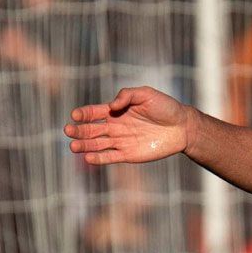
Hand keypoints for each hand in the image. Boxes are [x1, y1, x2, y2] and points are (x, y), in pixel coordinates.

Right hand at [65, 86, 195, 164]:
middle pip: (91, 130)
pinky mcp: (129, 154)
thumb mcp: (146, 94)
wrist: (183, 126)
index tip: (75, 115)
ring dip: (84, 145)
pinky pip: (110, 157)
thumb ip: (127, 96)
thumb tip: (111, 106)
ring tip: (73, 146)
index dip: (83, 114)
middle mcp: (115, 126)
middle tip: (68, 131)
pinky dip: (99, 158)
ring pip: (97, 144)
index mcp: (116, 111)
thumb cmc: (165, 107)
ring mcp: (121, 141)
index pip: (94, 113)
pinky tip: (88, 157)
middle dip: (78, 130)